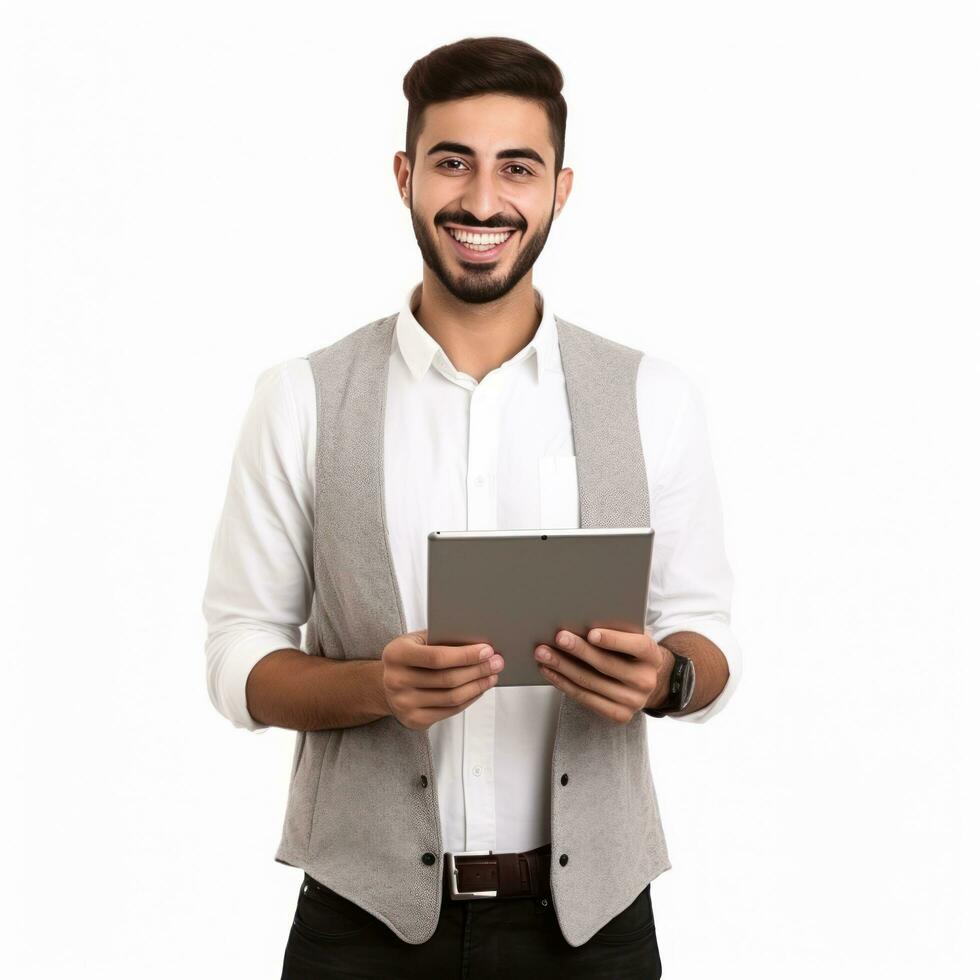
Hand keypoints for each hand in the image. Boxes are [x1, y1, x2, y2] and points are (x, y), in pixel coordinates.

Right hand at [381, 629, 505, 731]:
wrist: (384, 684)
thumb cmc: (408, 657)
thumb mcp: (417, 640)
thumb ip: (441, 639)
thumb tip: (478, 643)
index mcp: (396, 654)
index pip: (437, 657)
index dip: (466, 655)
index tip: (487, 650)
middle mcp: (396, 681)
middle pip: (448, 679)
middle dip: (478, 670)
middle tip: (497, 662)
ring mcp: (404, 704)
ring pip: (452, 698)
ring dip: (478, 686)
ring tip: (492, 675)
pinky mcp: (414, 720)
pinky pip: (450, 711)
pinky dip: (469, 699)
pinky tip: (479, 689)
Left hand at [534, 627, 669, 724]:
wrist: (644, 680)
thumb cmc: (629, 651)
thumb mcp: (631, 636)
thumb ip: (616, 629)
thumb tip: (580, 618)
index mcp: (652, 655)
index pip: (636, 646)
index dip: (614, 640)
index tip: (591, 633)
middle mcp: (645, 680)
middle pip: (606, 665)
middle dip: (579, 650)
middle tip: (558, 638)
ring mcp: (633, 701)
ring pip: (590, 682)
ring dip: (562, 666)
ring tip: (543, 653)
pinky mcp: (618, 715)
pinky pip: (584, 698)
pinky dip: (563, 683)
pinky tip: (549, 670)